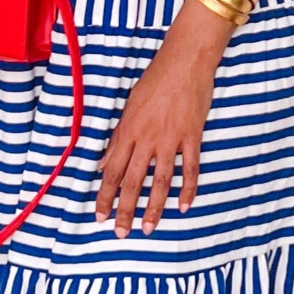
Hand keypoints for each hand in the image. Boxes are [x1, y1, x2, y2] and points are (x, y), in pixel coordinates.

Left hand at [95, 38, 218, 236]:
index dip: (105, 196)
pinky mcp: (192, 137)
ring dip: (154, 207)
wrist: (185, 61)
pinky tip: (184, 207)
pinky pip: (190, 169)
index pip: (112, 170)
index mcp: (128, 130)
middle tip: (121, 233)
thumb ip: (118, 137)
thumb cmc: (155, 80)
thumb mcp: (130, 106)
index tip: (100, 216)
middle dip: (125, 210)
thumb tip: (105, 163)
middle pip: (133, 181)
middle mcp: (147, 138)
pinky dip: (188, 189)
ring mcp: (171, 139)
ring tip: (149, 228)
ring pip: (160, 181)